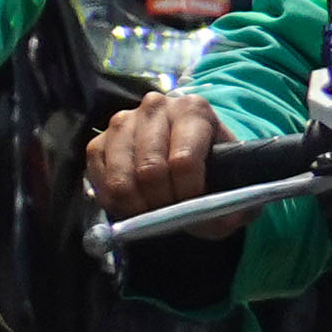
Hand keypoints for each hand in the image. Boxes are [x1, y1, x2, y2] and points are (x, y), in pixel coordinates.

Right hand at [85, 92, 227, 228]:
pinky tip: (134, 205)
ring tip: (153, 212)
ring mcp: (121, 123)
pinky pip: (100, 182)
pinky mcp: (97, 142)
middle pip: (150, 170)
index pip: (184, 160)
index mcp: (193, 109)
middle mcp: (153, 108)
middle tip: (171, 215)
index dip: (187, 194)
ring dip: (137, 206)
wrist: (188, 151)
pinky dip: (116, 203)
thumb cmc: (212, 164)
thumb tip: (216, 223)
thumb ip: (232, 203)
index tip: (193, 208)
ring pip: (121, 178)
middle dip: (162, 203)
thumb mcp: (233, 180)